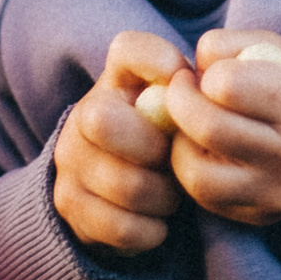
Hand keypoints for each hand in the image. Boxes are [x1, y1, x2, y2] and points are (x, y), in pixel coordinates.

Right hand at [53, 31, 187, 253]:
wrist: (118, 192)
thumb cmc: (164, 142)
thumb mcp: (178, 112)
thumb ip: (195, 94)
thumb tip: (211, 85)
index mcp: (117, 80)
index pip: (128, 48)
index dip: (157, 61)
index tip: (181, 82)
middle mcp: (83, 112)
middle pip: (103, 119)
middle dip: (153, 149)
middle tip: (175, 162)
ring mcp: (70, 159)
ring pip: (125, 184)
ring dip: (162, 197)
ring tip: (172, 195)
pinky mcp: (68, 203)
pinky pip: (121, 226)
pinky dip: (151, 230)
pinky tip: (158, 222)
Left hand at [164, 30, 280, 226]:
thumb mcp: (276, 50)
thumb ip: (229, 46)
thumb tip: (191, 68)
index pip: (227, 86)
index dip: (206, 75)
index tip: (205, 74)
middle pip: (208, 128)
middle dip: (179, 103)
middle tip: (181, 93)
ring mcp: (277, 192)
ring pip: (198, 174)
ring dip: (180, 144)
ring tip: (190, 128)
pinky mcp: (261, 215)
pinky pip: (205, 198)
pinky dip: (192, 171)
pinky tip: (203, 152)